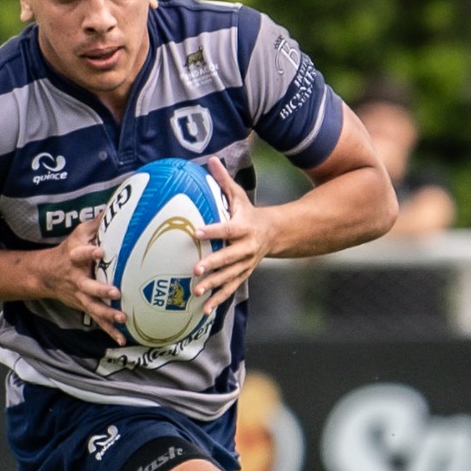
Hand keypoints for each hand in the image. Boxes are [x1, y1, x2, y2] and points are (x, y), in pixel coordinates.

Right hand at [21, 216, 125, 341]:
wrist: (46, 274)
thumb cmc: (69, 250)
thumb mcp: (79, 233)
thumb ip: (98, 222)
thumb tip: (119, 203)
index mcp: (75, 258)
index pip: (81, 254)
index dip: (89, 252)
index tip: (99, 250)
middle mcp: (77, 279)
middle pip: (88, 286)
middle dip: (101, 291)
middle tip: (116, 293)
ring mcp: (81, 295)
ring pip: (93, 307)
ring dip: (107, 314)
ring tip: (122, 318)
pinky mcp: (85, 306)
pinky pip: (98, 320)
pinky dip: (109, 331)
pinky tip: (122, 340)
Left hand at [192, 159, 274, 314]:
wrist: (276, 233)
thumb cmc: (248, 212)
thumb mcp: (238, 195)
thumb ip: (222, 181)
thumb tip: (210, 159)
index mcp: (243, 227)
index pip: (226, 228)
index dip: (211, 229)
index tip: (195, 231)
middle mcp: (246, 247)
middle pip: (228, 257)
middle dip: (213, 264)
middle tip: (195, 270)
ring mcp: (246, 263)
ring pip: (229, 276)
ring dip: (213, 286)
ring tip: (196, 293)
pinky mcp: (243, 274)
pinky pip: (231, 289)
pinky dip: (218, 300)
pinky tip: (204, 311)